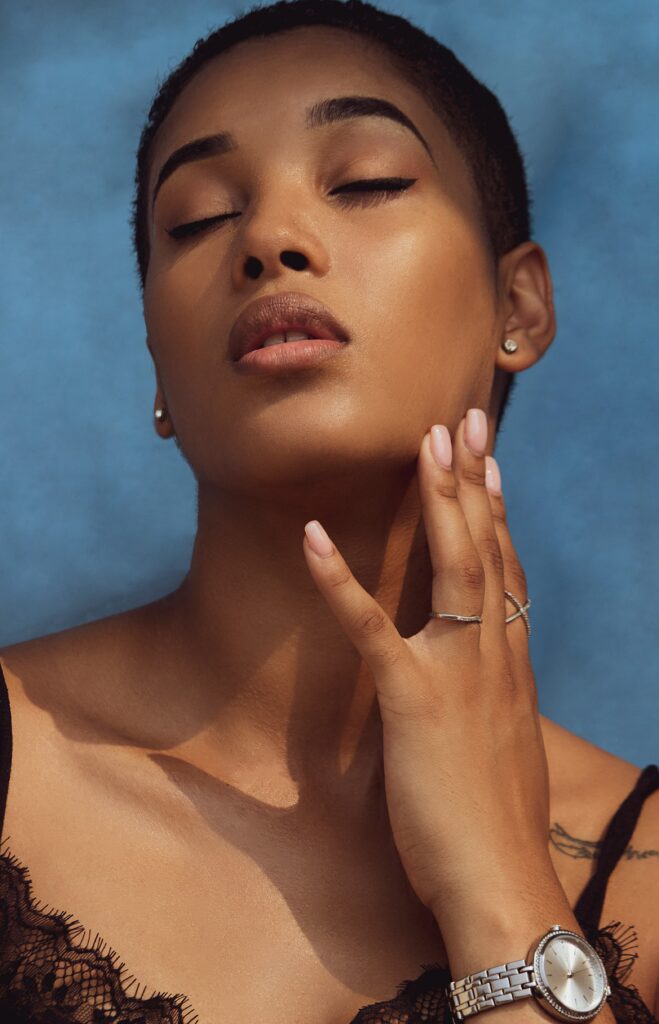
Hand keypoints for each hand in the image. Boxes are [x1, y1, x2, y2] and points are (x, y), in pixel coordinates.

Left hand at [302, 408, 553, 928]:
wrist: (501, 878)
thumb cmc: (495, 826)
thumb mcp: (504, 753)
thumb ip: (492, 708)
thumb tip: (482, 693)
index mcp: (511, 666)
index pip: (506, 572)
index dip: (496, 515)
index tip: (490, 466)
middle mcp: (494, 654)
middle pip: (487, 550)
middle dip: (474, 480)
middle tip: (463, 420)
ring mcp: (459, 671)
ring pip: (454, 567)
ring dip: (438, 500)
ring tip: (426, 443)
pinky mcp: (415, 698)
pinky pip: (372, 628)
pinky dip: (339, 581)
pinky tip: (310, 538)